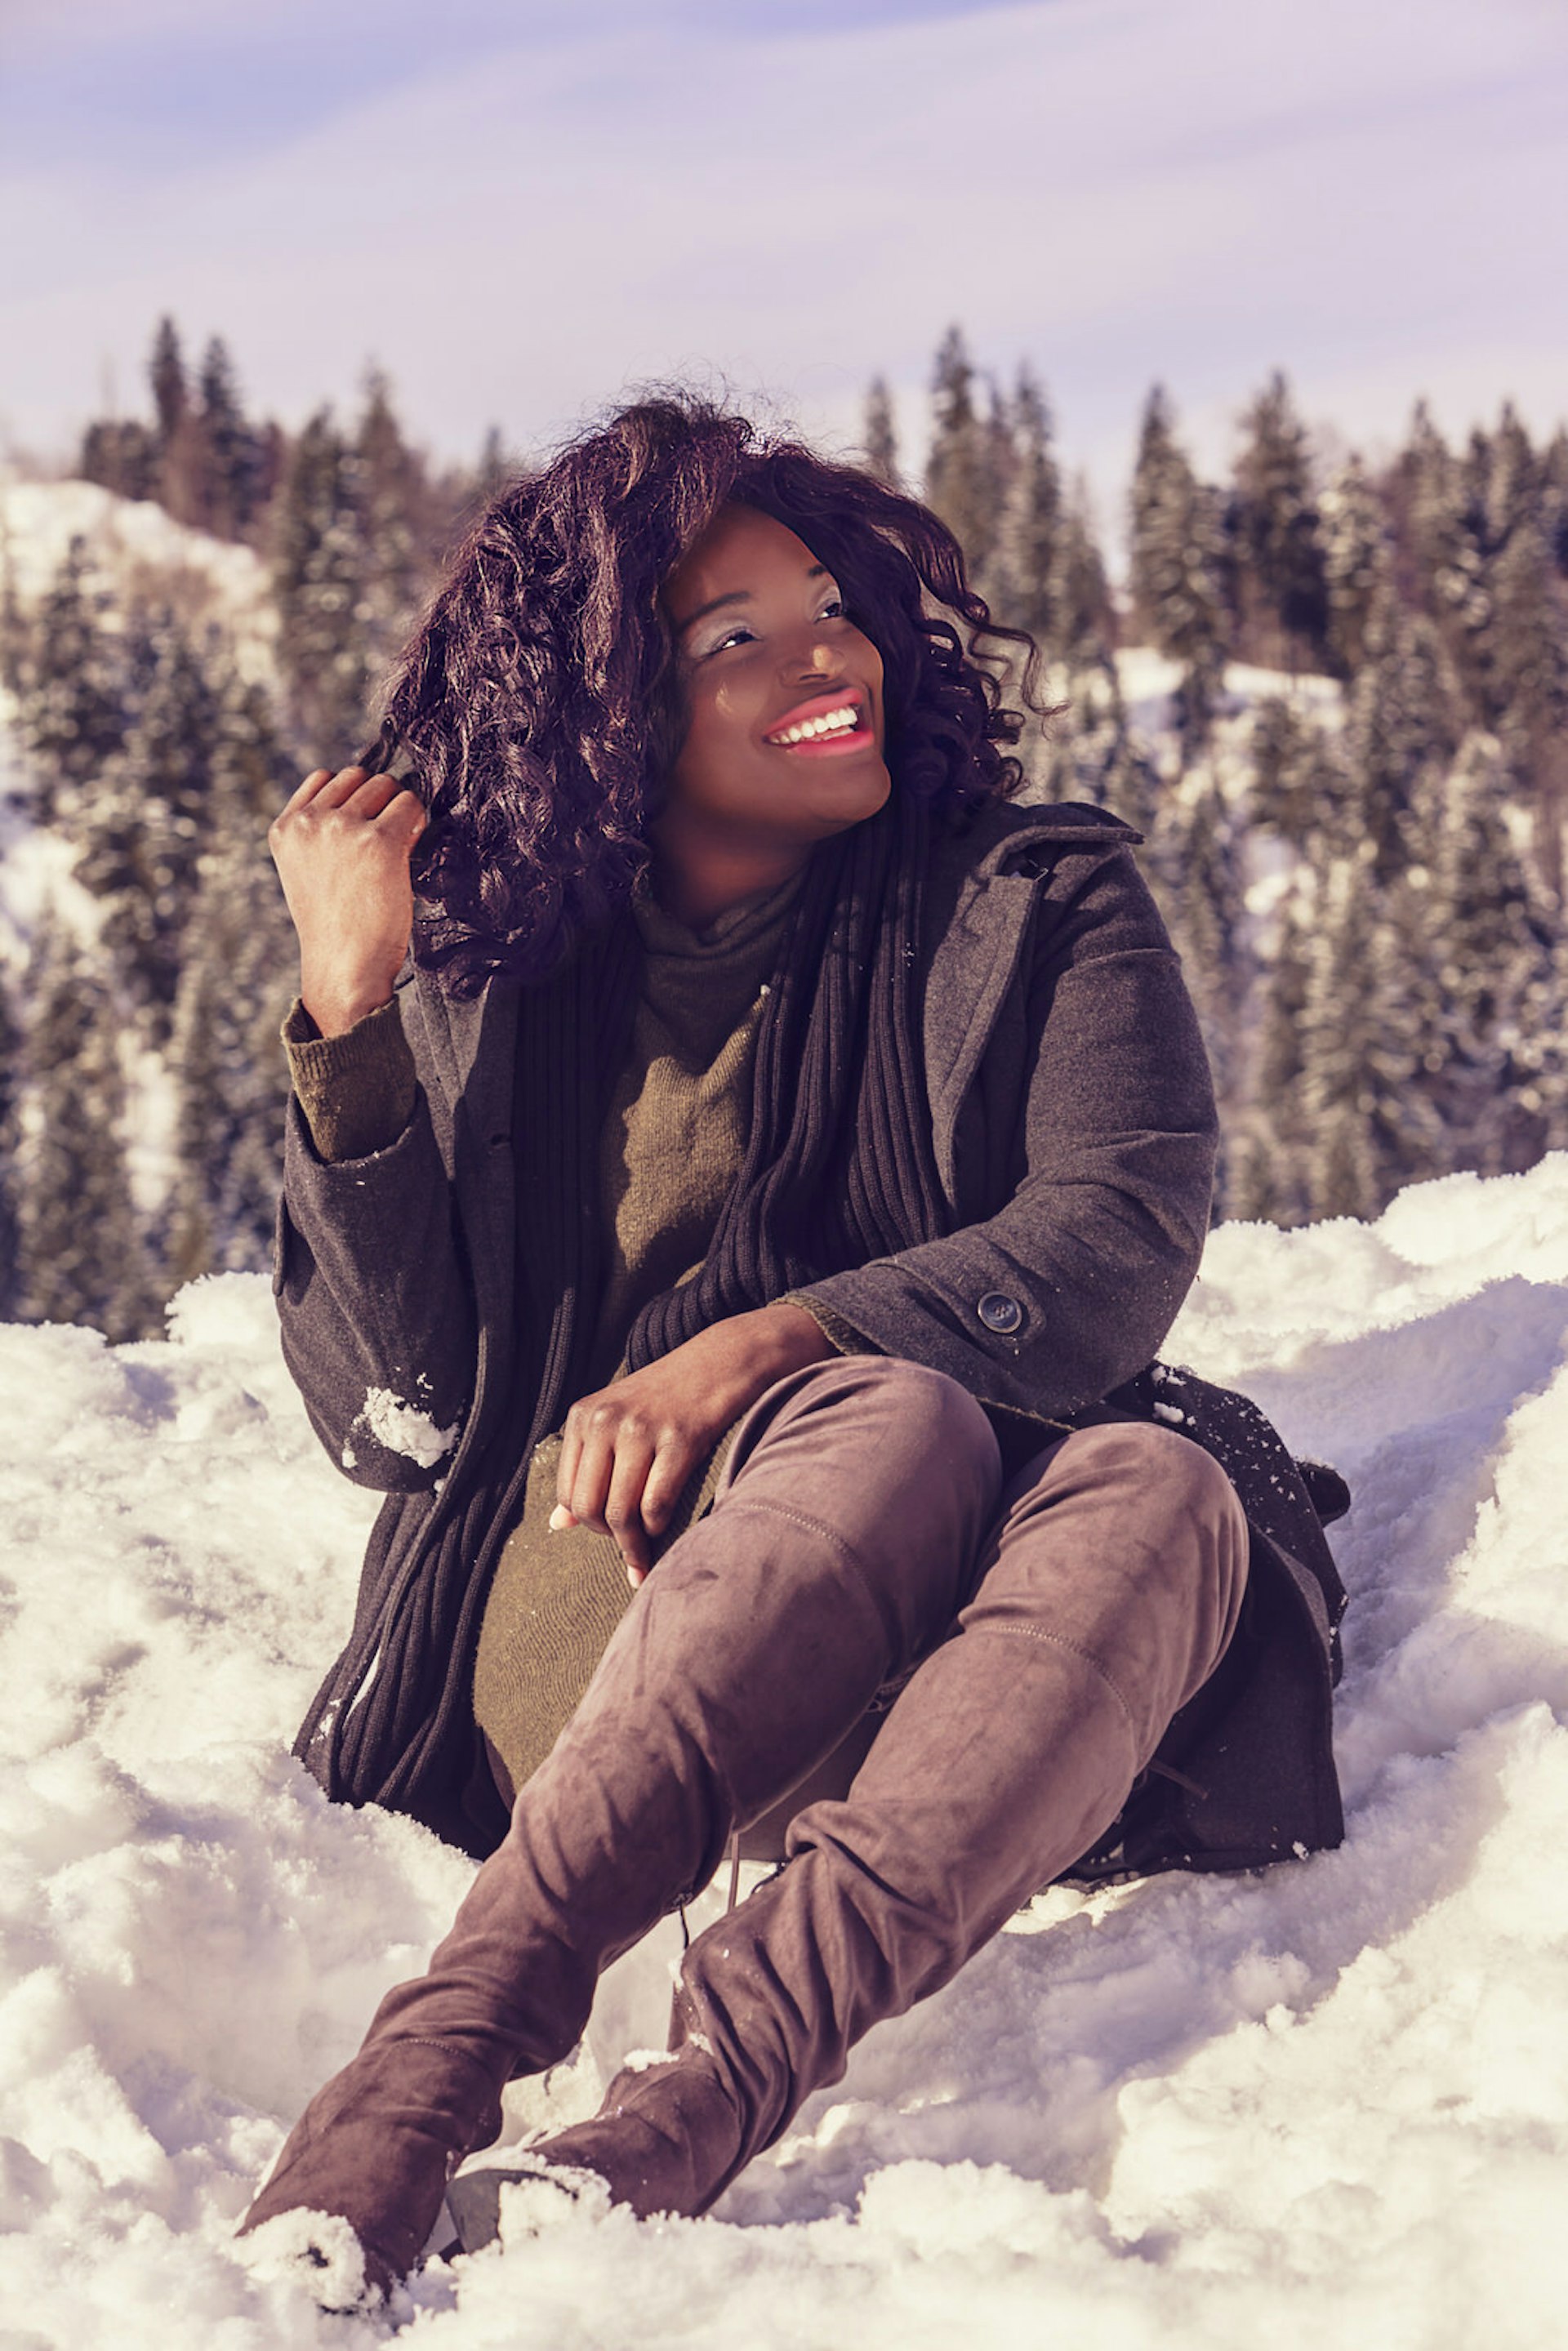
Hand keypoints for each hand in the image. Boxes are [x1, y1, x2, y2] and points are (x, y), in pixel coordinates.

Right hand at [269, 765, 426, 1037]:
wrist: (345, 967)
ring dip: (397, 808)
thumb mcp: (309, 871)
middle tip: (383, 838)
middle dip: (376, 800)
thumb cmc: (336, 926)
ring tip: (396, 846)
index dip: (352, 798)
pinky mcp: (378, 840)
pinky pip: (409, 804)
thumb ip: (321, 832)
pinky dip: (417, 819)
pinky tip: (412, 844)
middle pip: (357, 776)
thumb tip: (368, 793)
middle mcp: (309, 822)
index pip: (323, 778)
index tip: (362, 826)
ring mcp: (342, 828)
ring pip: (384, 784)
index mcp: (285, 829)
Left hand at [553, 1302, 835, 1584]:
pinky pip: (656, 1504)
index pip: (567, 1493)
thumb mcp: (616, 1421)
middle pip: (589, 1507)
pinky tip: (663, 1526)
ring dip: (633, 1544)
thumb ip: (585, 1468)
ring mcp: (640, 1429)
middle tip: (629, 1543)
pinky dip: (657, 1527)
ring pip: (620, 1512)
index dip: (586, 1522)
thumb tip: (556, 1524)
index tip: (608, 1531)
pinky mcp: (679, 1439)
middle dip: (608, 1537)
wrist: (720, 1359)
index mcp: (583, 1416)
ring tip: (645, 1550)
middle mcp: (605, 1421)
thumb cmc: (667, 1397)